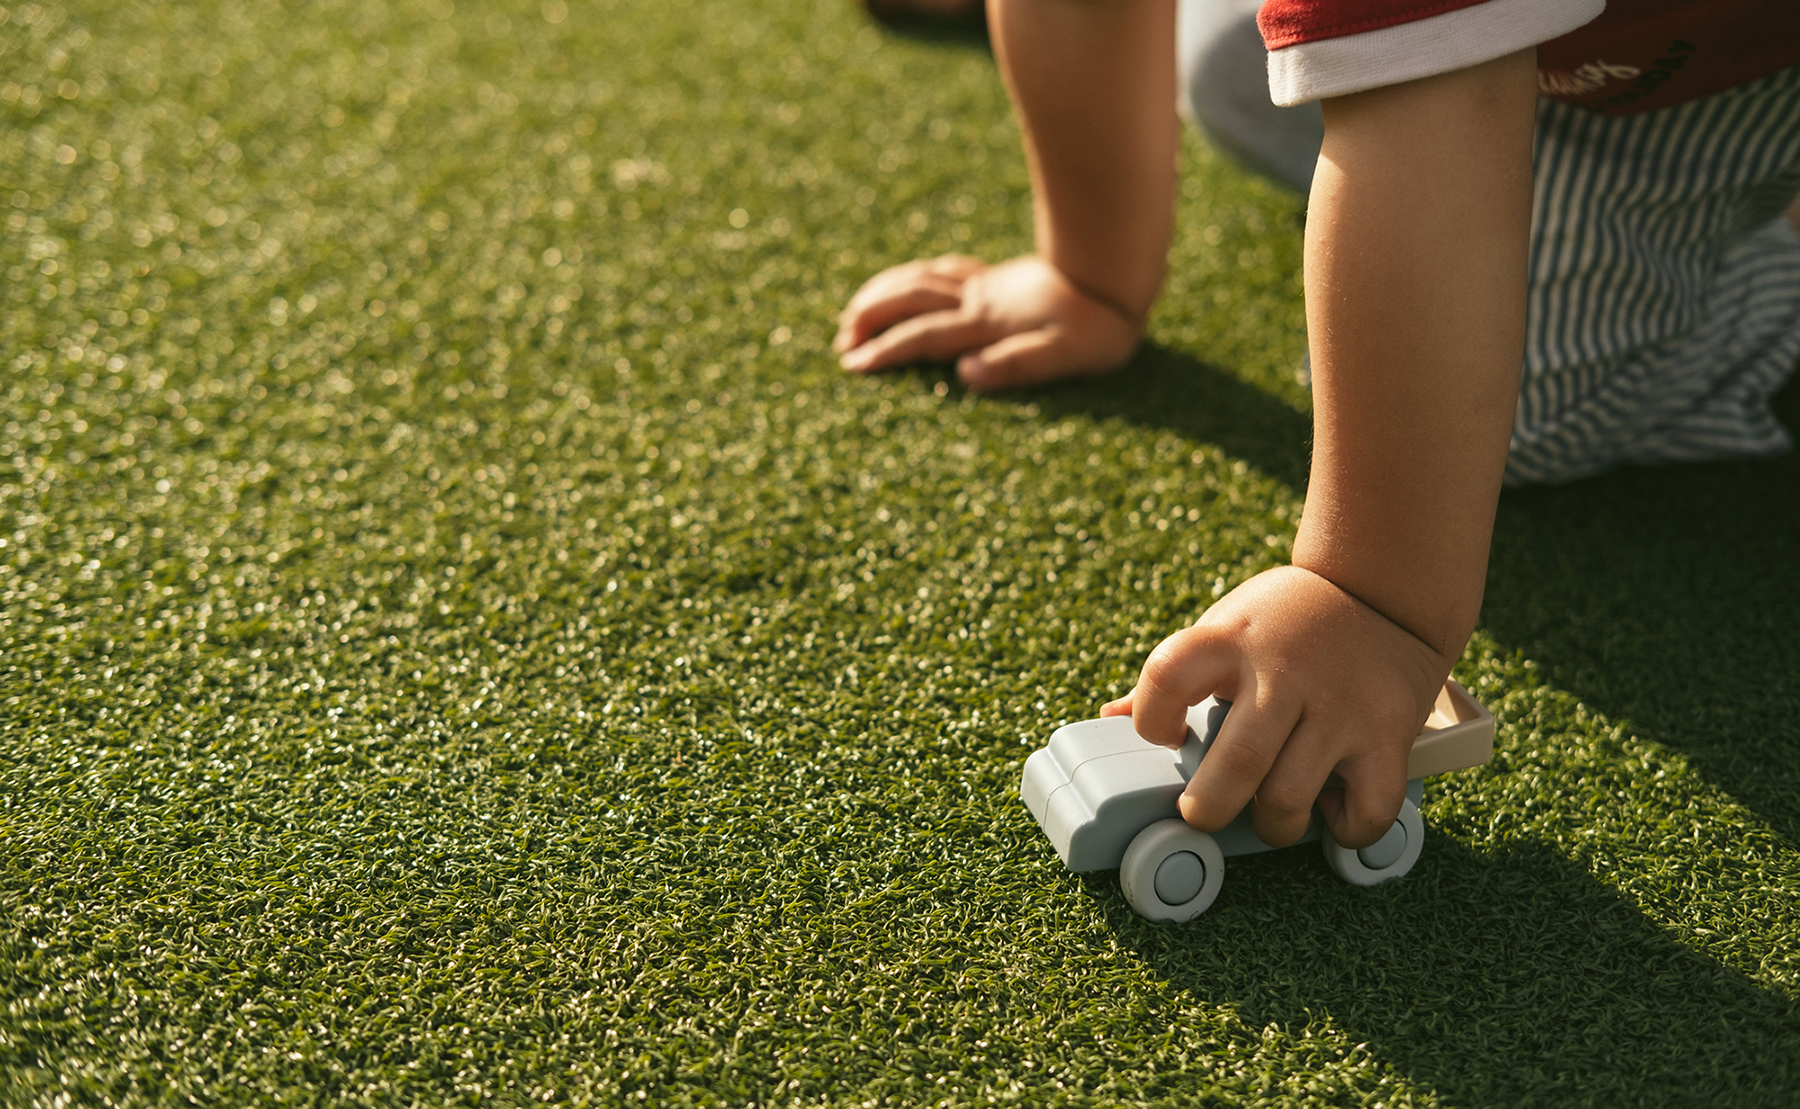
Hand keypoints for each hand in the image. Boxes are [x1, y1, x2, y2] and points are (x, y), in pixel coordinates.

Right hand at [833, 254, 1140, 390]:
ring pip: (919, 278)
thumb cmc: (1098, 328)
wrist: (1119, 275)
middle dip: (869, 317)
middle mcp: (978, 299)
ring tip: (854, 311)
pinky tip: (907, 283)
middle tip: (841, 339)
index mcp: (988, 323)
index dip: (884, 351)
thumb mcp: (1066, 356)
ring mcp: (985, 284)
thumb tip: (966, 371)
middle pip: (908, 300)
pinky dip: (912, 276)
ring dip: (882, 293)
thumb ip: (1016, 364)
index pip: (922, 336)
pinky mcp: (996, 278)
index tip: (851, 365)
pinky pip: (941, 270)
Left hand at [1100, 566, 1452, 848]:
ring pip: (1291, 797)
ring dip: (1272, 825)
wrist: (1381, 588)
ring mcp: (1340, 706)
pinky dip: (1344, 828)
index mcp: (1229, 641)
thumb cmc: (1284, 622)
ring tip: (1271, 811)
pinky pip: (1367, 810)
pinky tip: (1331, 806)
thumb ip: (1177, 677)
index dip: (1151, 718)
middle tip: (1204, 811)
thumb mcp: (1224, 628)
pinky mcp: (1388, 734)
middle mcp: (1284, 673)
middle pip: (1236, 763)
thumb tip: (1114, 718)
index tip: (1165, 735)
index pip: (1167, 676)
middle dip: (1208, 808)